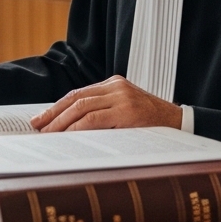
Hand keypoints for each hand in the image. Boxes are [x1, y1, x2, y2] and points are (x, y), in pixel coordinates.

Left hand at [30, 75, 182, 131]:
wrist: (182, 126)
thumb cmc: (153, 125)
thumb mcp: (127, 112)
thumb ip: (104, 113)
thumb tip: (68, 129)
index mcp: (114, 84)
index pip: (78, 94)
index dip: (56, 107)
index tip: (40, 119)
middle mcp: (117, 87)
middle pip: (75, 99)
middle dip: (53, 114)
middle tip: (37, 128)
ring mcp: (122, 98)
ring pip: (82, 107)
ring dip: (61, 123)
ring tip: (48, 135)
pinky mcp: (128, 112)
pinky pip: (95, 119)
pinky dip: (78, 128)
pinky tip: (68, 137)